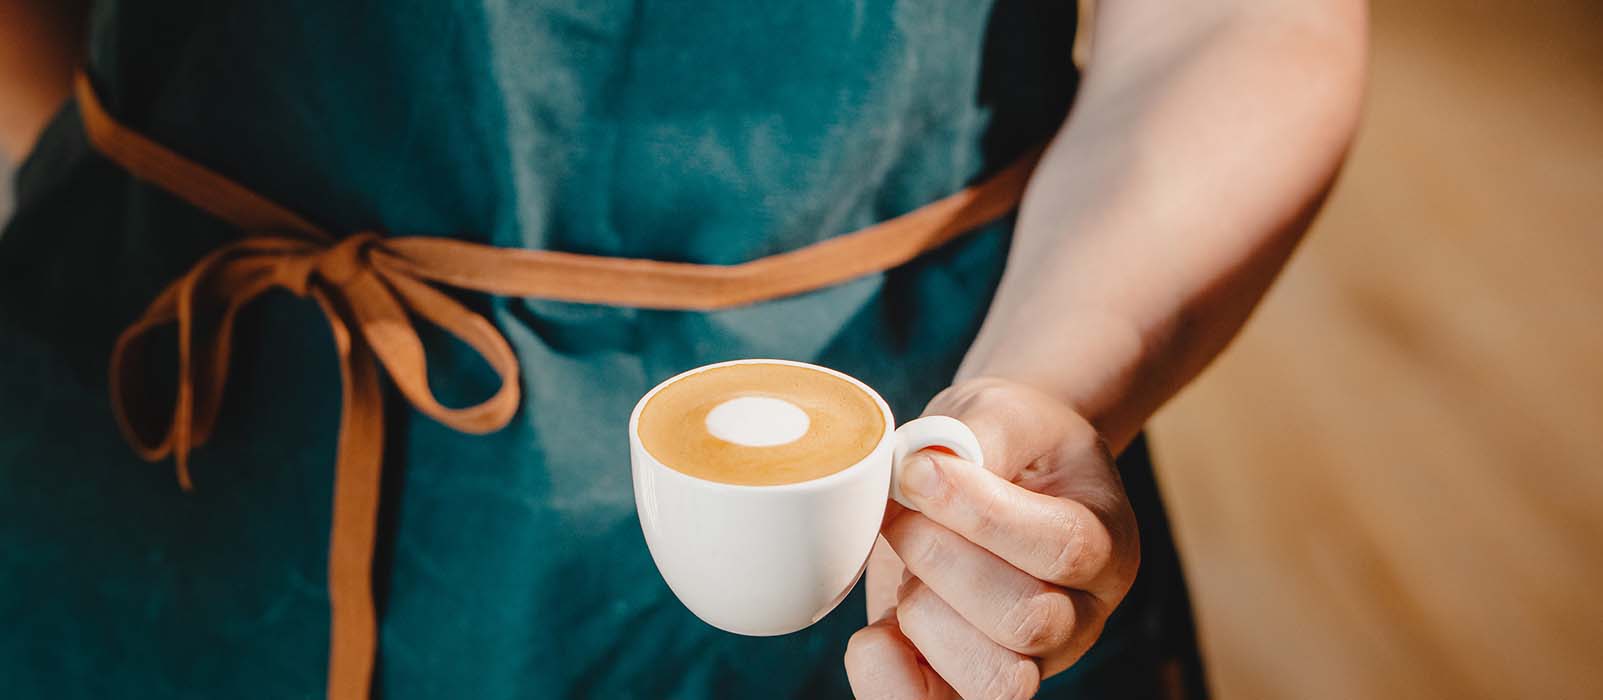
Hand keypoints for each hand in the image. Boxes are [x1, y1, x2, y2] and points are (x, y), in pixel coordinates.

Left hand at [844, 379, 1139, 698]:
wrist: (993, 472)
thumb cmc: (1003, 443)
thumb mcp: (1001, 414)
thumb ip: (980, 434)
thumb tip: (930, 467)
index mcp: (1107, 542)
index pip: (1063, 547)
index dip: (978, 511)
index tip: (918, 469)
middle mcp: (1081, 614)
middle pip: (1028, 621)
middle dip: (940, 559)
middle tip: (902, 511)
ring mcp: (1031, 662)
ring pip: (995, 680)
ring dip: (924, 613)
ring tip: (907, 565)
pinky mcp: (968, 683)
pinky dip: (890, 681)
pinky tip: (876, 633)